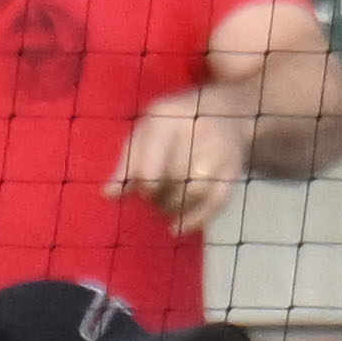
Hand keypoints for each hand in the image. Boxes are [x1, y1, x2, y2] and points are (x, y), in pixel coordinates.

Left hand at [106, 80, 258, 232]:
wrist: (225, 112)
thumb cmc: (173, 128)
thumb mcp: (146, 134)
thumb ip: (127, 164)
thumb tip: (109, 196)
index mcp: (167, 119)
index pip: (149, 165)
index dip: (141, 185)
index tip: (141, 189)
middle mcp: (196, 131)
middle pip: (170, 179)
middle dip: (157, 197)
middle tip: (153, 198)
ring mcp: (218, 151)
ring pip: (191, 193)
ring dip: (173, 208)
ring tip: (165, 206)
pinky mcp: (232, 171)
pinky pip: (215, 204)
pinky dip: (194, 221)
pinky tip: (177, 228)